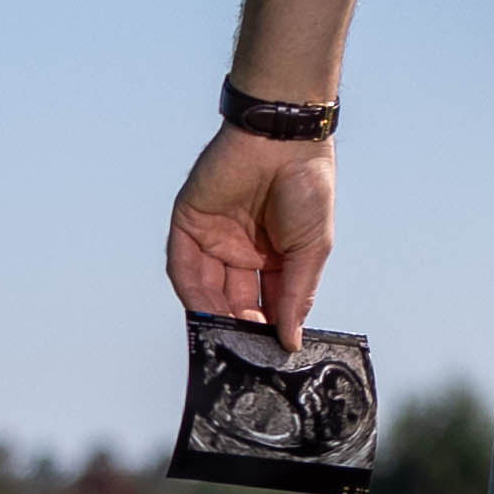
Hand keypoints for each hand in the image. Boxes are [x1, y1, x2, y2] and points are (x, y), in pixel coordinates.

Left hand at [167, 125, 338, 340]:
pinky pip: (183, 265)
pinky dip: (192, 291)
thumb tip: (292, 340)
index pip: (266, 302)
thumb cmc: (307, 186)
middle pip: (233, 300)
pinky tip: (206, 311)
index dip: (267, 327)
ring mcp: (213, 237)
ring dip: (215, 315)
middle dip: (239, 326)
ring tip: (228, 338)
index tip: (271, 353)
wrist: (283, 140)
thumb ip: (296, 296)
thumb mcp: (310, 250)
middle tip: (247, 351)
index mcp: (273, 256)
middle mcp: (240, 249)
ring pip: (206, 288)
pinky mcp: (189, 223)